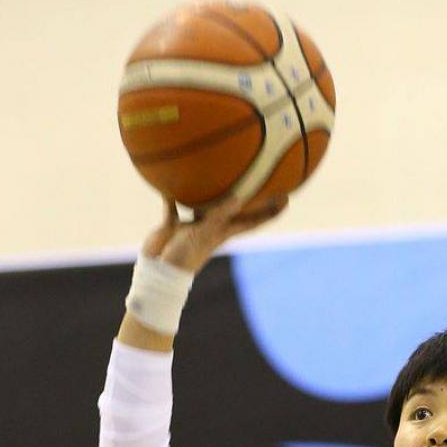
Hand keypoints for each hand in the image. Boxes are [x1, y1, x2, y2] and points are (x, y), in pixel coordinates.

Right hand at [141, 193, 288, 276]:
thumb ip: (218, 215)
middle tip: (262, 179)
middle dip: (249, 198)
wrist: (159, 272)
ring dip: (211, 192)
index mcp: (224, 232)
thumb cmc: (184, 257)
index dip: (271, 212)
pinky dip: (172, 195)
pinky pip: (174, 205)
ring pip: (206, 205)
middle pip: (235, 210)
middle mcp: (212, 227)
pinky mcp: (173, 224)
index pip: (254, 221)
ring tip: (219, 174)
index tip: (287, 200)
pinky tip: (169, 181)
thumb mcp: (204, 234)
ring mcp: (193, 226)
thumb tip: (238, 198)